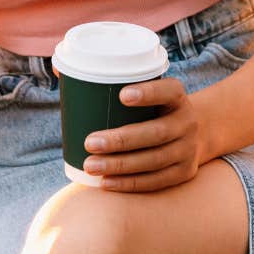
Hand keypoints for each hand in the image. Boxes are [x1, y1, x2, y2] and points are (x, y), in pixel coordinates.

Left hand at [81, 77, 205, 191]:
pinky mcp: (184, 173)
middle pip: (157, 132)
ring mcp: (188, 149)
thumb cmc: (151, 109)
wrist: (192, 134)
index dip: (148, 93)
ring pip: (154, 160)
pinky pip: (156, 181)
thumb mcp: (145, 91)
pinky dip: (129, 183)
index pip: (168, 91)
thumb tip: (60, 71)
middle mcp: (187, 122)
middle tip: (89, 142)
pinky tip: (106, 182)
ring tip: (90, 165)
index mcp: (177, 96)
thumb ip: (106, 81)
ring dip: (120, 165)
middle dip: (121, 140)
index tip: (120, 95)